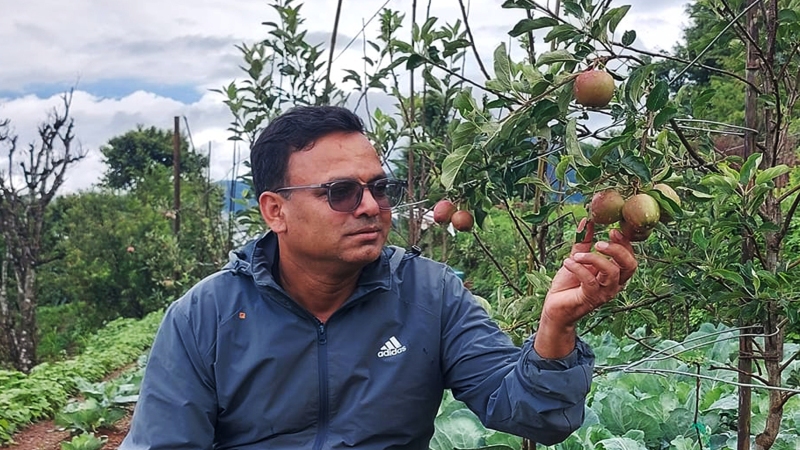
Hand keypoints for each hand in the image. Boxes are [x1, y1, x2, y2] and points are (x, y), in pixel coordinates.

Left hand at [534, 219, 637, 357]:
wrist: (554, 307)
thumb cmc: (568, 284)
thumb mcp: (577, 259)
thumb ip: (584, 242)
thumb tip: (587, 221)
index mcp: (614, 274)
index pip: (629, 257)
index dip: (624, 243)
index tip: (612, 229)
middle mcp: (614, 284)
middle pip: (630, 265)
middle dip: (617, 250)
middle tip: (600, 243)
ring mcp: (604, 293)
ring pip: (612, 273)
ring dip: (595, 259)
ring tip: (576, 255)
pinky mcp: (590, 299)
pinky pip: (590, 281)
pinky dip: (579, 268)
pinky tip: (567, 262)